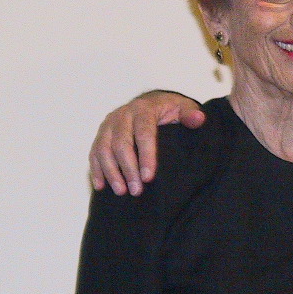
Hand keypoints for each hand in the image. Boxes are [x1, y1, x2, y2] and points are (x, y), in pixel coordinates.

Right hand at [89, 91, 203, 195]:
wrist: (151, 102)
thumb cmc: (169, 109)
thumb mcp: (183, 108)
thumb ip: (190, 114)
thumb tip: (198, 119)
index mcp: (143, 109)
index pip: (143, 133)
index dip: (146, 156)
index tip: (148, 177)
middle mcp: (122, 115)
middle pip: (121, 144)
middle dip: (128, 169)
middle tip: (136, 190)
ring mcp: (108, 125)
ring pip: (103, 149)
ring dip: (111, 172)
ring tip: (121, 191)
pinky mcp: (101, 134)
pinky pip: (94, 152)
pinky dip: (96, 170)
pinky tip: (101, 186)